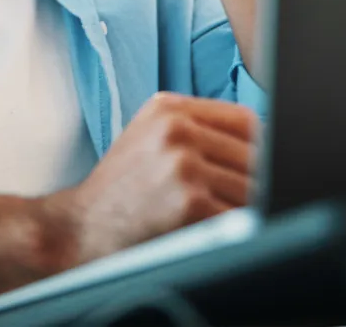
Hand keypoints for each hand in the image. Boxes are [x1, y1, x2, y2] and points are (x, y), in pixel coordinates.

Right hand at [43, 92, 259, 266]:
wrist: (80, 228)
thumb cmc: (122, 189)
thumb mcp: (150, 137)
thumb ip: (198, 130)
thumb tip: (264, 145)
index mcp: (168, 107)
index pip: (245, 120)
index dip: (261, 149)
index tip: (262, 172)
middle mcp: (176, 128)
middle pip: (255, 154)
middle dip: (260, 183)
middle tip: (248, 204)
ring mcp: (182, 163)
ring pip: (254, 187)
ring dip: (254, 209)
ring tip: (233, 221)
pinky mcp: (189, 202)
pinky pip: (243, 217)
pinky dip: (244, 231)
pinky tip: (225, 237)